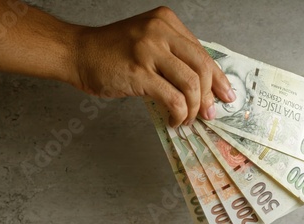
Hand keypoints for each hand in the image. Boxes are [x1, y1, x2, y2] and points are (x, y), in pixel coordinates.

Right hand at [71, 6, 235, 126]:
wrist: (77, 53)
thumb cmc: (112, 52)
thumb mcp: (148, 42)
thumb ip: (174, 57)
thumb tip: (202, 87)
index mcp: (167, 22)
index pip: (203, 53)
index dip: (218, 78)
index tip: (226, 95)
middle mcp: (160, 31)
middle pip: (202, 67)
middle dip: (210, 96)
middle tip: (210, 114)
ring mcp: (149, 49)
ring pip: (191, 84)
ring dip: (194, 108)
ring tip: (188, 119)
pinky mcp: (138, 71)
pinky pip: (172, 98)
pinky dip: (179, 114)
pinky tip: (174, 120)